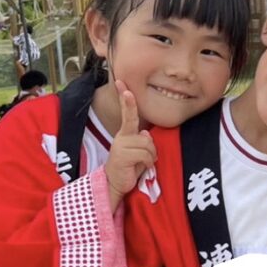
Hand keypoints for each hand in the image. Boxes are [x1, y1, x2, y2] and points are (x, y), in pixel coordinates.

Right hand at [104, 81, 156, 208]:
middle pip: (147, 136)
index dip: (126, 99)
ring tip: (140, 164)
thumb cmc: (129, 168)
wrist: (114, 184)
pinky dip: (147, 163)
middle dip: (151, 150)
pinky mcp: (122, 155)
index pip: (128, 114)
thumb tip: (145, 133)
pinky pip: (145, 155)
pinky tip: (138, 168)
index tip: (122, 83)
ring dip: (150, 157)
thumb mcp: (138, 153)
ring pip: (148, 145)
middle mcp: (122, 137)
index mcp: (126, 134)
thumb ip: (143, 141)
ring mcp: (121, 145)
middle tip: (144, 160)